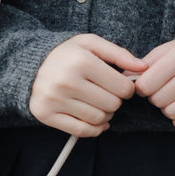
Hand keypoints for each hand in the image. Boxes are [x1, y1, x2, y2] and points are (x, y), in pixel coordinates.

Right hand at [29, 34, 147, 136]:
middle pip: (112, 105)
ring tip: (98, 104)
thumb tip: (143, 68)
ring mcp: (55, 100)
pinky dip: (94, 129)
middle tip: (107, 94)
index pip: (122, 87)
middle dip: (115, 101)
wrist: (30, 65)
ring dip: (105, 115)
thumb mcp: (91, 44)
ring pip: (99, 119)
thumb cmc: (66, 54)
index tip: (120, 86)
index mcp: (81, 61)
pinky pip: (82, 131)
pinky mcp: (47, 115)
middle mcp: (67, 81)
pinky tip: (95, 121)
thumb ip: (119, 54)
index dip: (127, 89)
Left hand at [132, 37, 174, 129]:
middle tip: (162, 90)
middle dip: (155, 98)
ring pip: (172, 113)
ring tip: (174, 98)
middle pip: (159, 100)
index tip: (147, 85)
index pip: (147, 84)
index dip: (141, 88)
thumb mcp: (166, 50)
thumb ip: (144, 64)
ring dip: (167, 109)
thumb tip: (123, 79)